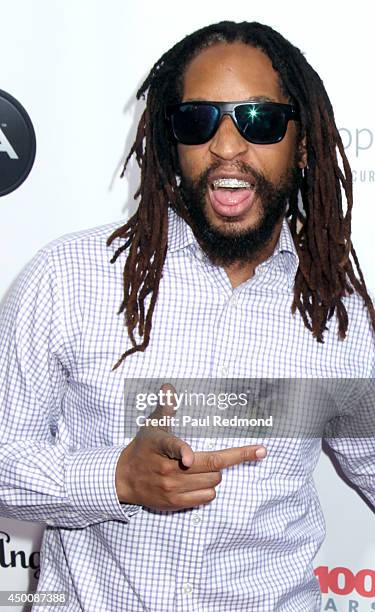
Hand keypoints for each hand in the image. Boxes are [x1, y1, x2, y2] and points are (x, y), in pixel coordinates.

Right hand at [115, 384, 266, 510]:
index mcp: (160, 445)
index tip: (188, 458)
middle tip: (257, 451)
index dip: (182, 452)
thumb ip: (165, 407)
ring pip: (214, 480)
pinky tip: (201, 481)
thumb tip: (168, 387)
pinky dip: (210, 488)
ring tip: (207, 467)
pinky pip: (207, 496)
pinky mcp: (175, 503)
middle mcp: (166, 468)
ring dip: (217, 472)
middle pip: (212, 464)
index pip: (173, 447)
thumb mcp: (152, 426)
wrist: (123, 479)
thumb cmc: (143, 448)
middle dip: (234, 456)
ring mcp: (171, 488)